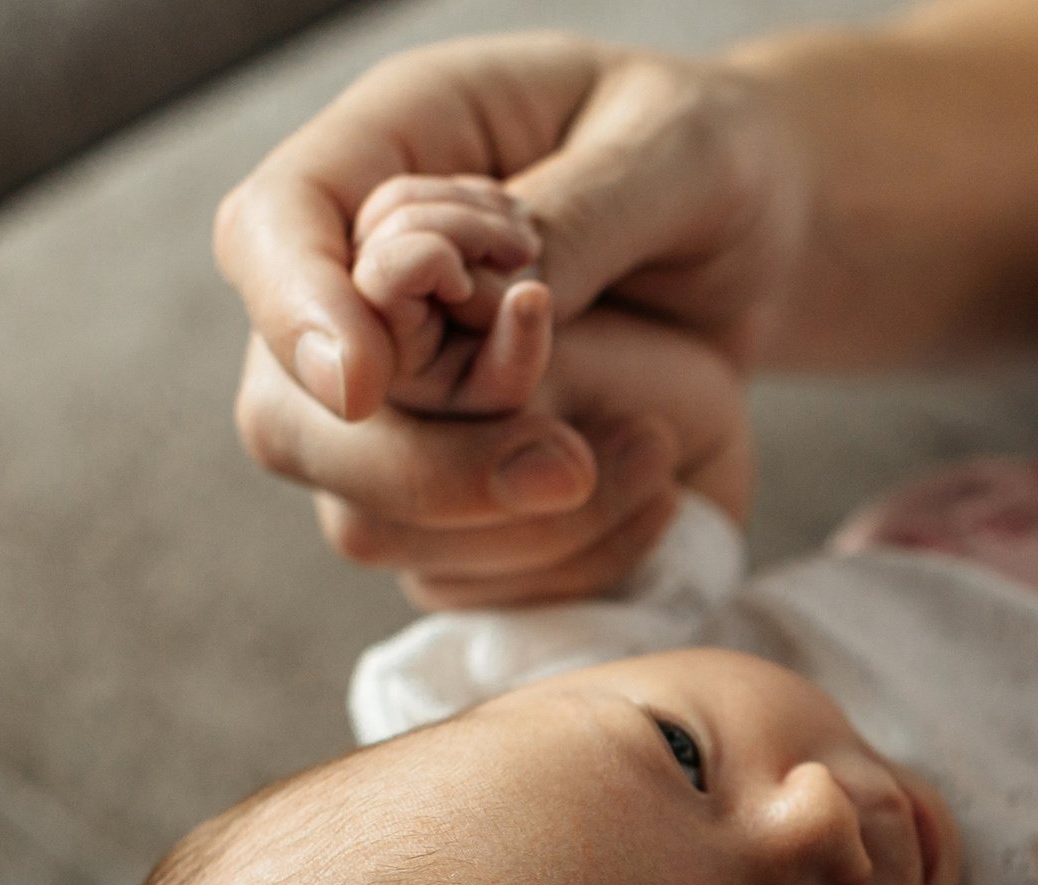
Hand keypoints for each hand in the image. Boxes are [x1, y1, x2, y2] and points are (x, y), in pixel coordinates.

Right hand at [217, 34, 802, 584]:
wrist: (765, 254)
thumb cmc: (714, 168)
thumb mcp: (676, 155)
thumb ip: (580, 219)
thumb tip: (507, 312)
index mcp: (392, 151)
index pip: (272, 232)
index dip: (295, 314)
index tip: (365, 386)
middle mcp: (364, 293)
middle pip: (289, 418)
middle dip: (423, 467)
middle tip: (573, 463)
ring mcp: (398, 412)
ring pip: (373, 524)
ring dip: (528, 525)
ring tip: (663, 442)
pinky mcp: (456, 503)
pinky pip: (463, 579)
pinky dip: (571, 563)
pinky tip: (663, 492)